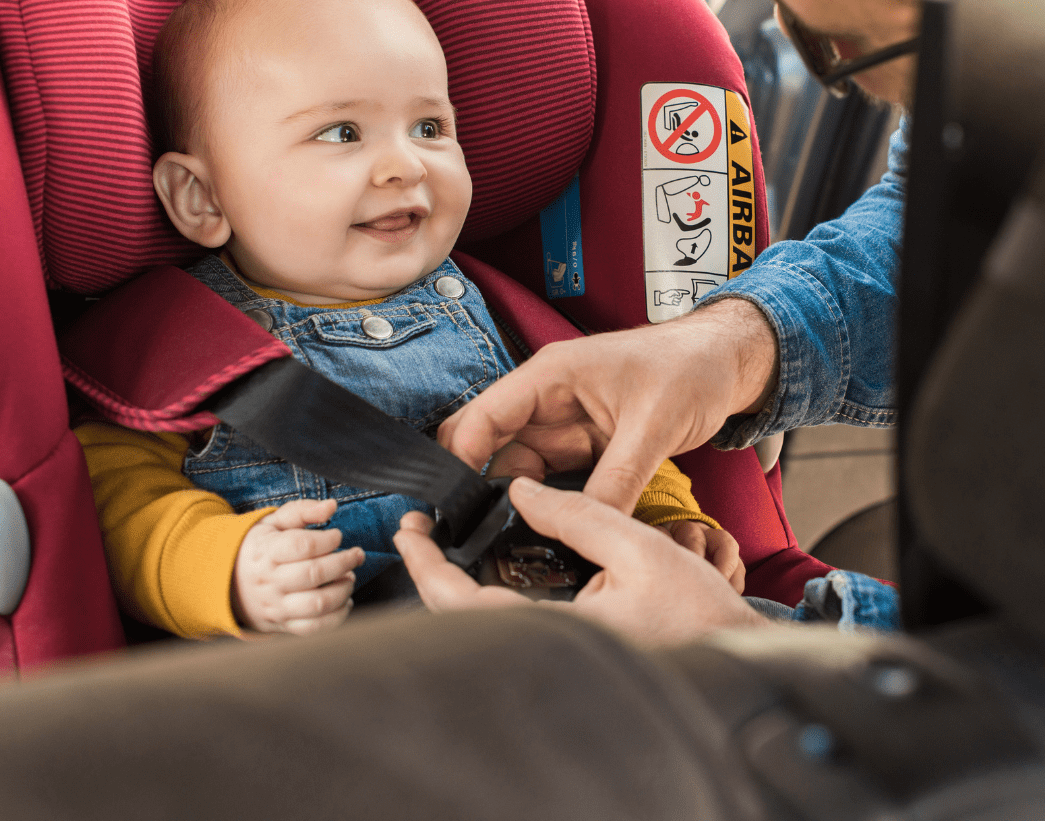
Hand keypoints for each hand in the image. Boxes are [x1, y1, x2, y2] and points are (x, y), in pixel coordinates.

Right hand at [233, 499, 364, 635]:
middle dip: (344, 562)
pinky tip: (345, 600)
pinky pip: (315, 628)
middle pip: (314, 574)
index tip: (337, 535)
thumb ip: (303, 511)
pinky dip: (338, 616)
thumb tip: (331, 506)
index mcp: (266, 552)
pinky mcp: (285, 625)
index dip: (327, 539)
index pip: (302, 545)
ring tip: (349, 576)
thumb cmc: (261, 548)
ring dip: (343, 589)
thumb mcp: (273, 522)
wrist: (229, 583)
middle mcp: (270, 582)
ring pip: (317, 604)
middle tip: (356, 555)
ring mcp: (277, 607)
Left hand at [394, 478, 767, 648]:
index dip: (429, 567)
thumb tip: (522, 491)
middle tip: (419, 531)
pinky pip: (511, 623)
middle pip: (464, 619)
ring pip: (485, 622)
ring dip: (456, 583)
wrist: (735, 653)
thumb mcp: (640, 546)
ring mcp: (558, 655)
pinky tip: (490, 564)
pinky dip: (487, 592)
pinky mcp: (569, 649)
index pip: (467, 604)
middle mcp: (551, 650)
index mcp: (561, 631)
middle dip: (432, 573)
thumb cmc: (698, 612)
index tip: (411, 532)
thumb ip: (578, 514)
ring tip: (445, 540)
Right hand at [438, 298, 777, 512]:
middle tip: (480, 535)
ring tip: (516, 542)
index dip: (462, 459)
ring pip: (520, 469)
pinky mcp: (584, 444)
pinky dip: (549, 504)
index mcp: (551, 376)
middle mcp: (548, 400)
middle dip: (481, 487)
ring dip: (518, 502)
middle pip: (491, 445)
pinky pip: (553, 479)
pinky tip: (551, 531)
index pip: (484, 416)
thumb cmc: (690, 369)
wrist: (726, 363)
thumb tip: (589, 528)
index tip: (455, 507)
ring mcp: (565, 423)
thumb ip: (617, 480)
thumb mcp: (653, 427)